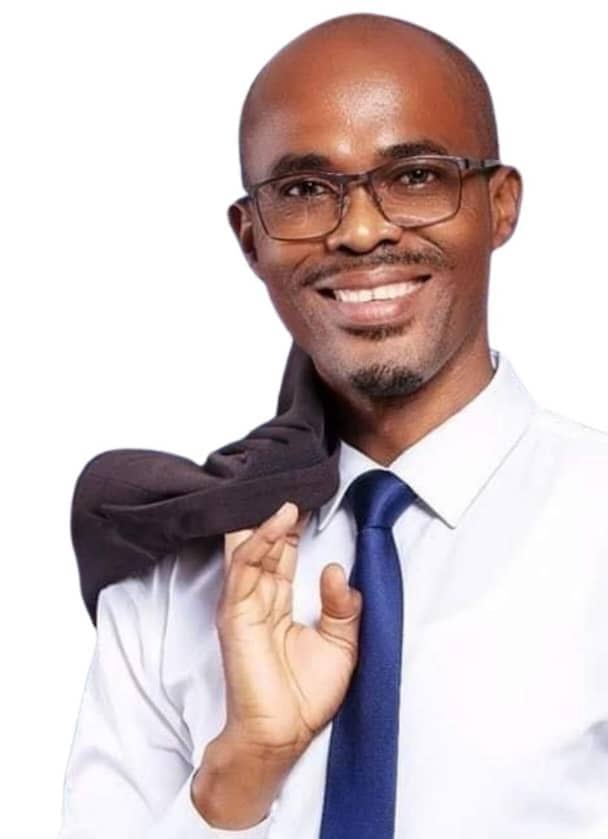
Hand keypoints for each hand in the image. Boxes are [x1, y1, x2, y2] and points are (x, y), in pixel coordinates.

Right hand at [191, 501, 361, 828]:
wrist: (283, 737)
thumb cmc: (306, 697)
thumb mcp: (341, 645)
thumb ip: (342, 607)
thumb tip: (334, 569)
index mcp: (278, 606)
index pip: (283, 556)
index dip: (293, 529)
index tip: (309, 499)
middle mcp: (257, 601)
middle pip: (265, 547)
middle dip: (278, 517)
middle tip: (295, 485)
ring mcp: (243, 606)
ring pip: (252, 551)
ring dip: (268, 522)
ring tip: (289, 496)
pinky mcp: (235, 616)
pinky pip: (245, 570)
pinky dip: (258, 543)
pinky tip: (276, 523)